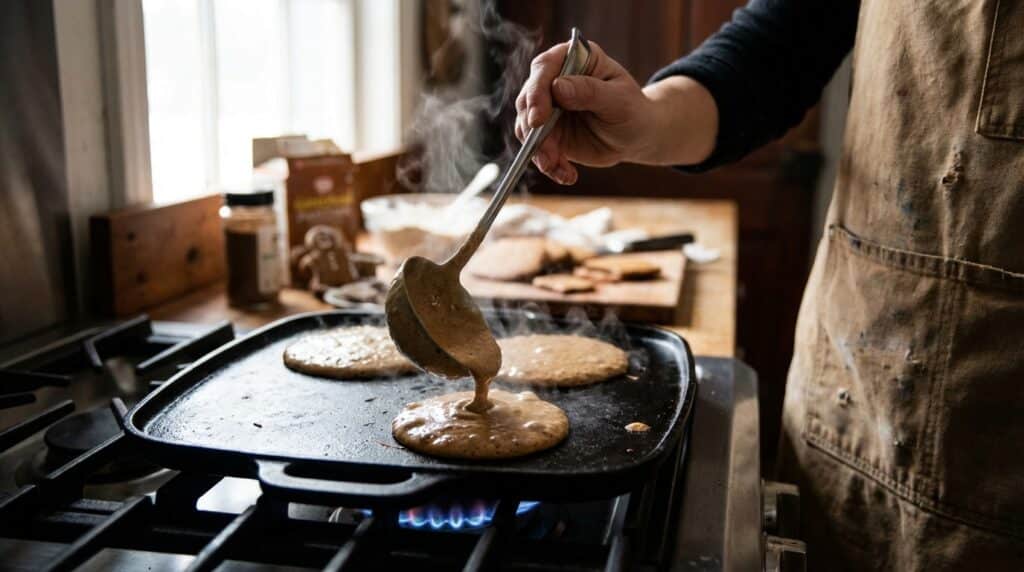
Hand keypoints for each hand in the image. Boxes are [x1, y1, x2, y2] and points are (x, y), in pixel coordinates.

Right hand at [515, 41, 649, 184]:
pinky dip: (548, 164)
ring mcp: (548, 107)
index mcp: (574, 59)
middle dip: (532, 129)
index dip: (536, 92)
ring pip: (526, 127)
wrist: (636, 136)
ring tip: (557, 167)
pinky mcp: (547, 132)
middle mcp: (555, 79)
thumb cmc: (632, 110)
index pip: (544, 68)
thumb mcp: (618, 100)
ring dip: (539, 150)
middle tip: (547, 152)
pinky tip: (566, 175)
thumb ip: (589, 91)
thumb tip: (557, 87)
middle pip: (527, 99)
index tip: (537, 119)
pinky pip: (536, 148)